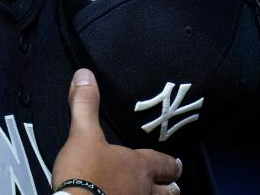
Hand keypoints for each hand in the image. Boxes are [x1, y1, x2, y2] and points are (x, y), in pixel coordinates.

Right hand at [51, 68, 182, 194]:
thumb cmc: (84, 176)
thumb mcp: (82, 135)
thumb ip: (85, 105)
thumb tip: (85, 75)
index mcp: (139, 167)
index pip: (165, 164)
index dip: (171, 164)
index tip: (177, 165)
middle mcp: (144, 192)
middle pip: (168, 193)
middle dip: (170, 188)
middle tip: (172, 186)